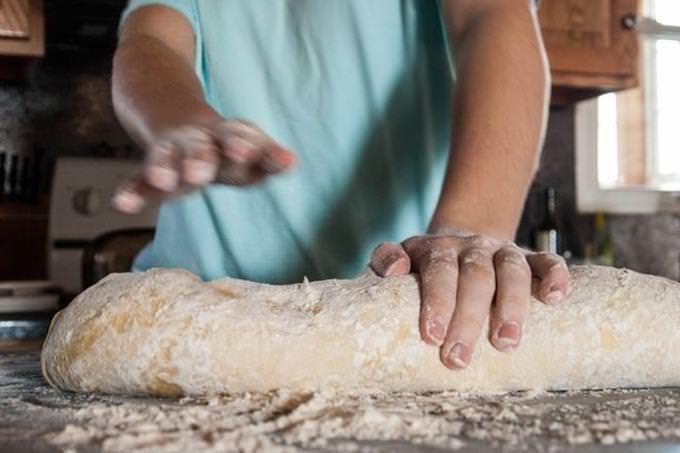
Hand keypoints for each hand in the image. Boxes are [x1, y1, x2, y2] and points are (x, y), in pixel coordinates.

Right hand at [113, 118, 295, 212]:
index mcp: (231, 140)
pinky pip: (139, 177)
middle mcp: (202, 141)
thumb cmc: (220, 145)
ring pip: (169, 155)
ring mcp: (174, 150)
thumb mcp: (244, 150)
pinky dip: (132, 190)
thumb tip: (291, 162)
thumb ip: (267, 160)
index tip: (285, 162)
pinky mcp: (152, 162)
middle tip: (205, 170)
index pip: (251, 146)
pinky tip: (122, 205)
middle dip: (205, 157)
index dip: (267, 154)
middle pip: (205, 147)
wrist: (169, 107)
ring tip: (163, 179)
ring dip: (168, 166)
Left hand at [370, 229, 569, 368]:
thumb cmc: (426, 265)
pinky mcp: (530, 258)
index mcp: (438, 249)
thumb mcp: (401, 257)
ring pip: (512, 270)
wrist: (460, 243)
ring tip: (506, 343)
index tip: (431, 336)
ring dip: (511, 305)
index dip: (437, 301)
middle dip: (468, 318)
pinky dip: (555, 276)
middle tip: (458, 358)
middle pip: (475, 277)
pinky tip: (556, 298)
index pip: (439, 270)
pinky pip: (548, 261)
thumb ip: (387, 258)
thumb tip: (394, 270)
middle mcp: (472, 247)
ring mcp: (503, 251)